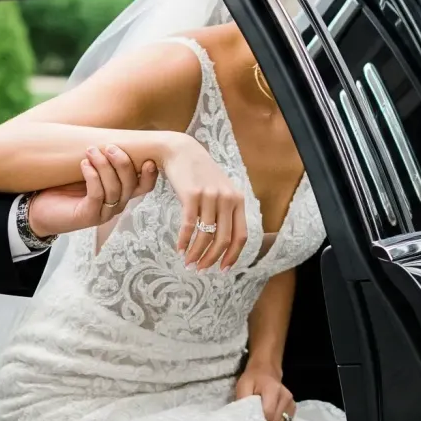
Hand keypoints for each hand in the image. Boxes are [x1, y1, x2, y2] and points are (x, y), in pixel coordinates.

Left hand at [25, 144, 158, 238]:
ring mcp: (103, 213)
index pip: (144, 186)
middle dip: (123, 163)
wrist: (39, 209)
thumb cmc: (63, 186)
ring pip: (115, 189)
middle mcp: (116, 204)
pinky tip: (84, 164)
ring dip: (104, 166)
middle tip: (109, 147)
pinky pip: (97, 195)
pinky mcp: (88, 217)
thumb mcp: (87, 168)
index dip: (150, 174)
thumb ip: (101, 158)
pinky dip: (92, 177)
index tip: (148, 158)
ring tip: (91, 150)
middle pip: (132, 185)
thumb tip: (109, 133)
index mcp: (120, 193)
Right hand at [160, 135, 247, 269]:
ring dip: (196, 253)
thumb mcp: (221, 189)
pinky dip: (184, 241)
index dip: (233, 256)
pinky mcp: (191, 195)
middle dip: (212, 259)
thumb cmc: (200, 174)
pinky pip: (189, 225)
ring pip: (206, 235)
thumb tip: (225, 241)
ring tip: (188, 262)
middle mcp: (227, 199)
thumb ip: (227, 210)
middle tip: (201, 269)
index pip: (241, 235)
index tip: (223, 269)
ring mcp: (210, 196)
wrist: (181, 151)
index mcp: (238, 200)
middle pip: (224, 239)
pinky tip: (179, 249)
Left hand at [234, 365, 296, 420]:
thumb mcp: (243, 386)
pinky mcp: (292, 407)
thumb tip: (244, 419)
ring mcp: (291, 402)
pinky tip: (269, 415)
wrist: (266, 369)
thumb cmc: (253, 378)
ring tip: (262, 415)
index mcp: (273, 390)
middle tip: (254, 418)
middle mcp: (286, 397)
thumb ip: (244, 402)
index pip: (268, 414)